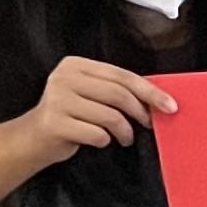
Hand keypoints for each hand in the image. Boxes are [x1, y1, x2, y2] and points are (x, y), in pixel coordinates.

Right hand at [23, 54, 175, 162]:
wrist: (35, 138)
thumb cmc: (71, 116)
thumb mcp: (90, 94)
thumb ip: (116, 90)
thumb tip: (157, 99)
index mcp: (75, 65)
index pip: (121, 75)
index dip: (150, 91)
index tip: (171, 106)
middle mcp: (63, 78)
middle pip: (118, 94)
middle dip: (140, 112)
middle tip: (148, 124)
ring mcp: (57, 100)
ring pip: (110, 116)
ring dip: (124, 131)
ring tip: (124, 137)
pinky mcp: (55, 123)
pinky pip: (96, 134)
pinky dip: (104, 141)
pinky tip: (99, 140)